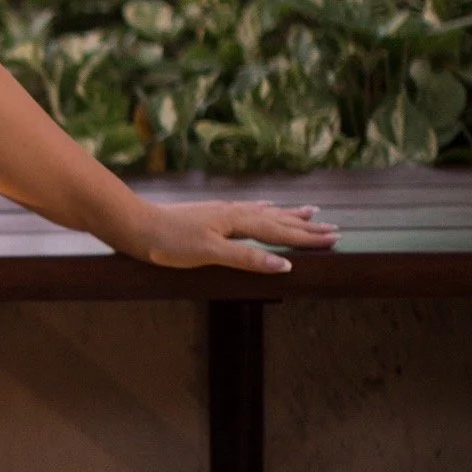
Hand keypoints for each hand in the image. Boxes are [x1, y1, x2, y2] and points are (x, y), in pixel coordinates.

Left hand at [130, 197, 339, 275]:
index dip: (308, 237)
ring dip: (289, 214)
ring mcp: (222, 213)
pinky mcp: (210, 215)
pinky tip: (265, 207)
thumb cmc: (169, 243)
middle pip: (278, 220)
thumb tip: (285, 264)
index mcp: (238, 222)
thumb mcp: (210, 254)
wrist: (136, 225)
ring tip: (310, 211)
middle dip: (306, 226)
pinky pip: (248, 210)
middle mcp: (234, 213)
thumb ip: (248, 258)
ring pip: (265, 213)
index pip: (281, 231)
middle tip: (334, 228)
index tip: (335, 238)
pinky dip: (264, 210)